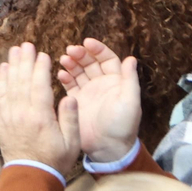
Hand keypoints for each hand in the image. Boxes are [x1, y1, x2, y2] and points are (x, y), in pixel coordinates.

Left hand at [0, 42, 80, 178]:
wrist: (30, 175)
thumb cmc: (55, 160)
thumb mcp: (72, 143)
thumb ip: (70, 119)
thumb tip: (70, 96)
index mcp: (41, 118)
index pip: (39, 87)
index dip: (40, 69)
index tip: (43, 54)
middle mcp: (23, 113)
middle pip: (23, 81)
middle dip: (25, 61)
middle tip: (26, 44)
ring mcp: (10, 115)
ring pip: (11, 85)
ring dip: (13, 66)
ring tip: (15, 50)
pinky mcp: (3, 119)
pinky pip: (1, 95)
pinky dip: (2, 80)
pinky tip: (3, 68)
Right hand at [57, 38, 140, 162]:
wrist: (106, 148)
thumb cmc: (122, 125)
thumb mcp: (130, 102)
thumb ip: (130, 80)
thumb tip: (131, 58)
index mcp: (117, 83)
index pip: (107, 60)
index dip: (98, 50)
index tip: (87, 43)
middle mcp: (102, 85)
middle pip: (90, 63)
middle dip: (81, 54)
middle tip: (70, 50)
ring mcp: (88, 92)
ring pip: (78, 71)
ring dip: (71, 63)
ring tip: (63, 59)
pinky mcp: (76, 101)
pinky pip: (69, 85)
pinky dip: (64, 77)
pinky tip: (60, 74)